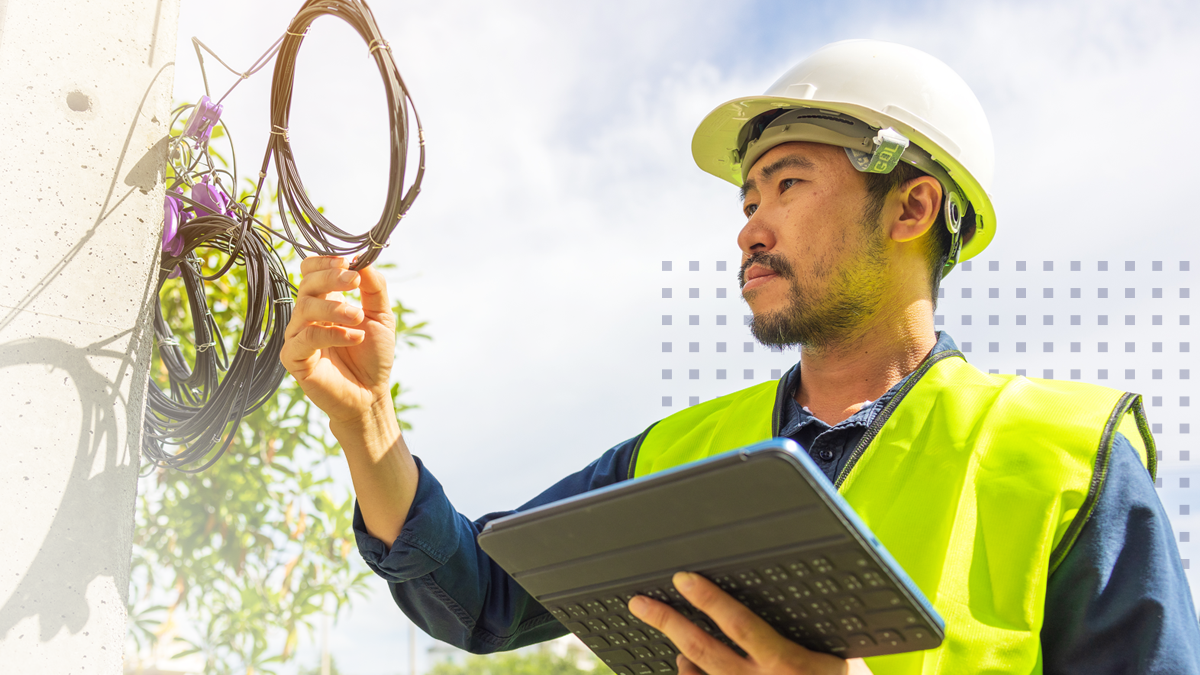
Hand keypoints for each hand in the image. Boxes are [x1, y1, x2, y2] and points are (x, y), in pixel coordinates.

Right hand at [280, 256, 397, 423]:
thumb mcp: (382, 316)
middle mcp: (308, 316)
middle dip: (331, 278)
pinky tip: (355, 337)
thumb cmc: (373, 356)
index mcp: (325, 302)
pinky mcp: (294, 358)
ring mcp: (298, 336)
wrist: (371, 395)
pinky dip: (331, 334)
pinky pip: (305, 338)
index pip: (310, 271)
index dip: (324, 262)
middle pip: (306, 284)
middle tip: (354, 281)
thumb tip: (363, 259)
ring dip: (334, 308)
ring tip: (358, 317)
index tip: (348, 263)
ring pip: (304, 308)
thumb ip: (374, 288)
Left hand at [629, 572, 872, 674]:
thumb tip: (788, 593)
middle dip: (667, 621)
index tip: (684, 579)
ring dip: (677, 650)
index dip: (708, 600)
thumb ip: (809, 631)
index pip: (740, 625)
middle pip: (702, 650)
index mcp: (789, 666)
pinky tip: (686, 665)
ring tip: (660, 622)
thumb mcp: (843, 657)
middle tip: (640, 603)